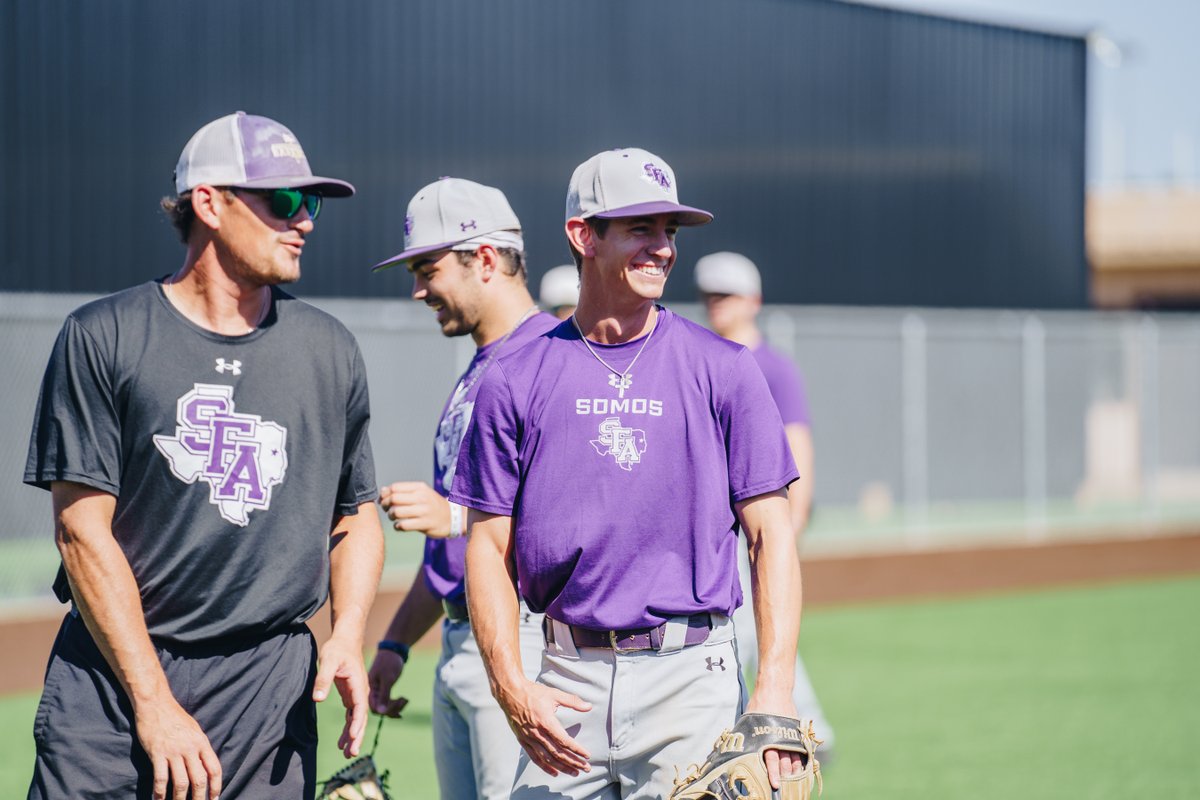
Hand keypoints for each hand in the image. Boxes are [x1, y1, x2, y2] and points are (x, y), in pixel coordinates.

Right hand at [133, 697, 221, 799]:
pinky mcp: (157, 753)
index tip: (215, 798)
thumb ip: (200, 747)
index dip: (216, 786)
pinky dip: (159, 792)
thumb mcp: (194, 730)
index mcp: (202, 742)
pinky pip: (160, 778)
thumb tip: (205, 765)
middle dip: (200, 797)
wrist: (156, 704)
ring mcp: (173, 751)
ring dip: (180, 799)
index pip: (214, 768)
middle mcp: (190, 748)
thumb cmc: (175, 717)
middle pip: (199, 779)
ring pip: (180, 782)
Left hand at [313, 634, 369, 757]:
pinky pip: (352, 715)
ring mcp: (357, 694)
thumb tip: (318, 699)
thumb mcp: (328, 661)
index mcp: (358, 684)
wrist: (346, 640)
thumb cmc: (337, 649)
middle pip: (361, 718)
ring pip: (357, 719)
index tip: (353, 738)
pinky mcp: (351, 695)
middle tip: (351, 754)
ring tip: (346, 753)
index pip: (360, 708)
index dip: (357, 724)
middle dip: (357, 736)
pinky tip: (343, 740)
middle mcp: (361, 692)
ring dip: (353, 735)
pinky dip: (349, 728)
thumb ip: (323, 680)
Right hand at [367, 649, 409, 717]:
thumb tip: (381, 712)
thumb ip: (384, 695)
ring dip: (396, 707)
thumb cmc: (389, 662)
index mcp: (370, 690)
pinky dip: (397, 704)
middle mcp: (372, 693)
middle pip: (380, 710)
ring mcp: (378, 692)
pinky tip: (404, 700)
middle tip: (404, 700)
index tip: (397, 702)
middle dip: (392, 709)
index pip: (374, 708)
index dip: (385, 710)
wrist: (393, 651)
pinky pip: (388, 703)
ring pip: (385, 708)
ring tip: (405, 699)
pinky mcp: (384, 690)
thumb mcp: (388, 678)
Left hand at [379, 482, 450, 537]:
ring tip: (393, 518)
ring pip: (397, 512)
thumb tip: (382, 491)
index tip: (385, 500)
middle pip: (394, 498)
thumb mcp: (421, 494)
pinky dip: (397, 526)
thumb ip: (402, 491)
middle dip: (386, 505)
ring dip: (391, 516)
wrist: (452, 518)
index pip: (395, 487)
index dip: (386, 494)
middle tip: (387, 510)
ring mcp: (424, 511)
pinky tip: (400, 525)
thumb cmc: (431, 505)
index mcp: (420, 488)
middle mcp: (422, 497)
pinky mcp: (425, 524)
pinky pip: (403, 525)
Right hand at [499, 679, 592, 776]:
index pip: (564, 741)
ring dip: (562, 767)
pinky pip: (535, 757)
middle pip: (557, 753)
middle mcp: (537, 733)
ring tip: (574, 772)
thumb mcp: (554, 694)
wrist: (510, 693)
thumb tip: (589, 707)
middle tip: (586, 768)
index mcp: (546, 722)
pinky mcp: (523, 741)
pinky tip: (555, 772)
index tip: (587, 756)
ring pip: (547, 758)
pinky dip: (545, 767)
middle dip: (573, 762)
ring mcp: (529, 739)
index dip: (577, 750)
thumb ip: (573, 701)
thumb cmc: (533, 692)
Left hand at [746, 689, 802, 790]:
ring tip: (793, 782)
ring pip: (794, 758)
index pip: (771, 760)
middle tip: (783, 788)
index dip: (772, 774)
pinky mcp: (797, 732)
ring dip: (794, 772)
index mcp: (767, 737)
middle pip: (784, 762)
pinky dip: (801, 761)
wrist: (774, 689)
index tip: (775, 785)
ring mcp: (790, 735)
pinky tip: (801, 770)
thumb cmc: (758, 705)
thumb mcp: (748, 722)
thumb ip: (747, 737)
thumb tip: (735, 750)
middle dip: (784, 777)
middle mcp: (780, 738)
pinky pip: (801, 750)